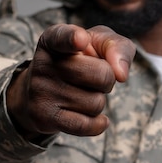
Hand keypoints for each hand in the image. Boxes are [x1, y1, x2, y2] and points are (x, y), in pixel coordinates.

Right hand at [7, 24, 135, 138]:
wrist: (46, 90)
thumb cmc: (80, 60)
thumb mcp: (99, 44)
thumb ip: (118, 47)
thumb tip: (121, 74)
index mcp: (53, 39)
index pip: (63, 37)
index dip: (74, 38)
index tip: (81, 39)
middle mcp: (42, 63)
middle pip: (102, 75)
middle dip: (108, 79)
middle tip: (94, 78)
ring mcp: (40, 92)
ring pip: (96, 103)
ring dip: (98, 100)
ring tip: (82, 93)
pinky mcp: (43, 117)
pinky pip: (86, 125)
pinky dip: (97, 124)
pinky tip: (95, 118)